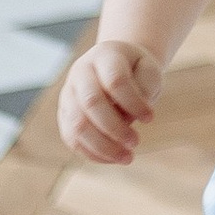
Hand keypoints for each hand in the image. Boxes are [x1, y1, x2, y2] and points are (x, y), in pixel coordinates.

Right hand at [60, 35, 161, 165]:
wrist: (116, 66)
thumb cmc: (136, 71)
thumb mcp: (149, 70)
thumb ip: (145, 87)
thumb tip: (127, 117)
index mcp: (104, 55)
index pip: (115, 80)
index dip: (133, 102)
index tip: (150, 118)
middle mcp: (81, 72)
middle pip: (91, 103)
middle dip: (115, 128)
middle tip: (136, 142)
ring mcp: (68, 93)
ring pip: (77, 124)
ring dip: (103, 146)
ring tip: (127, 158)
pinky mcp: (64, 114)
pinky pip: (72, 138)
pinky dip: (92, 153)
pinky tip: (113, 159)